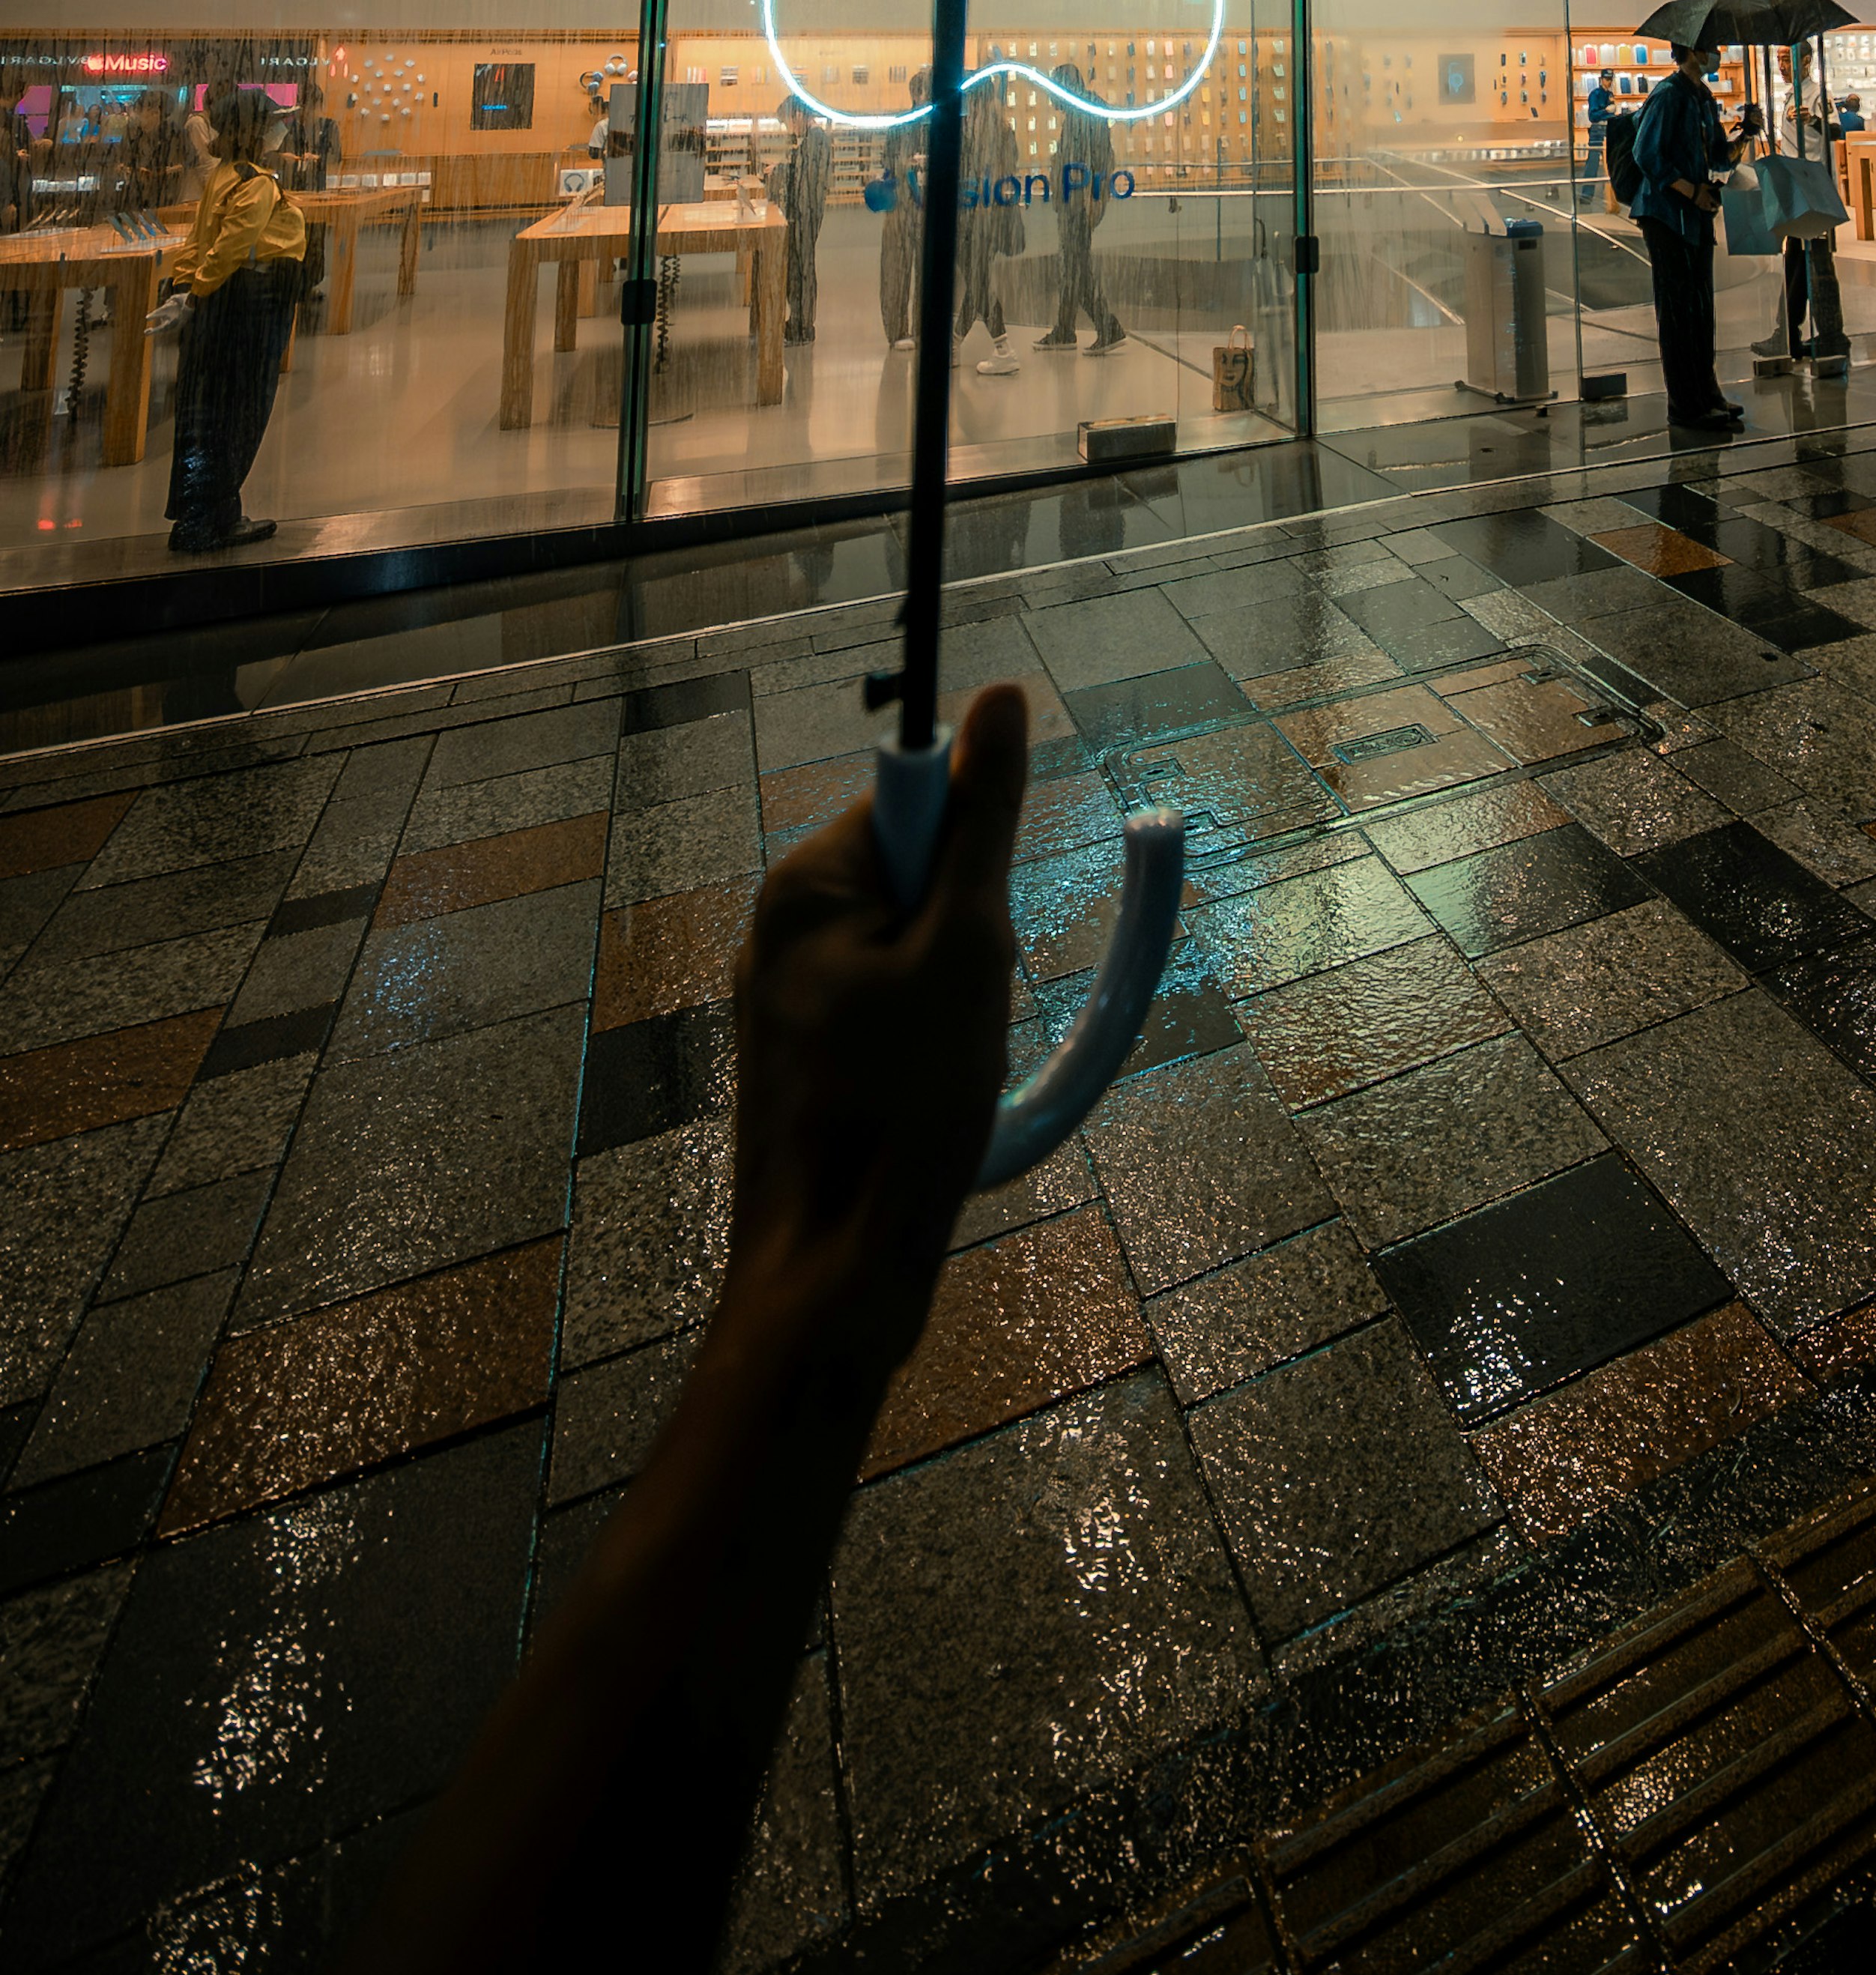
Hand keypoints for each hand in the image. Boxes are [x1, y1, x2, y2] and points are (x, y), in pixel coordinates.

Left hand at [720, 680, 1026, 1381]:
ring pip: (911, 953)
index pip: (917, 804)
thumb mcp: (968, 949)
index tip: (983, 936)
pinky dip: (929, 1043)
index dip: (973, 862)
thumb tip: (1000, 695)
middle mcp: (777, 929)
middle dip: (970, 937)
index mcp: (804, 886)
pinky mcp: (797, 1063)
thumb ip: (985, 821)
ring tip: (953, 1069)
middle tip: (972, 1015)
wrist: (833, 1279)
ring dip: (958, 995)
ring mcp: (781, 1000)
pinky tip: (931, 1102)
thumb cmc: (904, 1108)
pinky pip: (887, 1012)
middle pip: (916, 879)